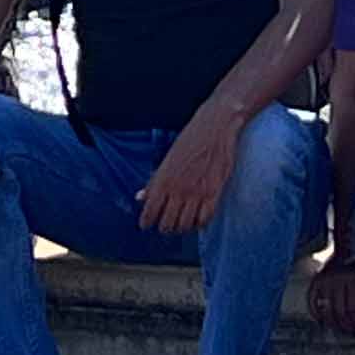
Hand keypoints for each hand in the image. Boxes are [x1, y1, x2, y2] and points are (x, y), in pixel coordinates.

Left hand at [136, 104, 244, 232]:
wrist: (215, 126)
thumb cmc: (190, 140)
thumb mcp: (167, 159)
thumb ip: (154, 181)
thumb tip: (139, 197)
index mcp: (163, 180)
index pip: (150, 211)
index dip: (146, 222)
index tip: (146, 225)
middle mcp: (178, 189)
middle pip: (167, 224)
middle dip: (165, 228)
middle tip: (166, 226)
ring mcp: (197, 192)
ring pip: (185, 224)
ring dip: (182, 228)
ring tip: (181, 224)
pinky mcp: (214, 192)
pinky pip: (205, 218)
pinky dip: (200, 223)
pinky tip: (197, 219)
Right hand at [307, 248, 354, 335]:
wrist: (349, 247)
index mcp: (354, 279)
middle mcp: (338, 279)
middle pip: (342, 314)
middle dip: (350, 327)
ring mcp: (325, 281)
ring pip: (328, 312)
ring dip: (336, 326)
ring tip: (344, 330)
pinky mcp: (315, 281)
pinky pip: (312, 303)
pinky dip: (316, 314)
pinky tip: (323, 322)